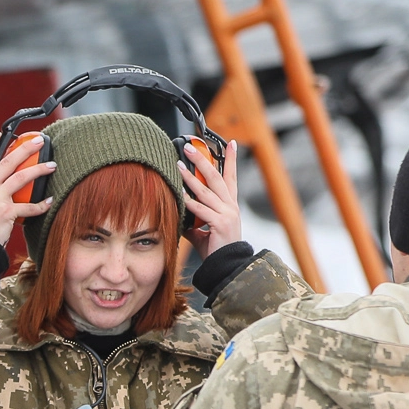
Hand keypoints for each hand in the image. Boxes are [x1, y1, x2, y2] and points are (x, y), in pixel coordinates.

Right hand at [0, 133, 55, 247]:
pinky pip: (28, 206)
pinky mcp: (6, 212)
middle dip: (24, 148)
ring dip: (39, 170)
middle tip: (37, 141)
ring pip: (21, 177)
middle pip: (6, 162)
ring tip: (52, 166)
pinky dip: (41, 205)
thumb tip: (1, 186)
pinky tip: (49, 202)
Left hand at [180, 138, 241, 259]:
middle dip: (203, 160)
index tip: (231, 143)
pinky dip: (189, 201)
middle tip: (191, 147)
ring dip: (190, 177)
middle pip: (216, 177)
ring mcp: (226, 214)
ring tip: (178, 165)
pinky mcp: (220, 223)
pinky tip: (179, 192)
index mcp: (229, 205)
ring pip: (206, 190)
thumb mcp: (205, 228)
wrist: (227, 266)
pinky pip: (201, 209)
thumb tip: (180, 209)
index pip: (230, 177)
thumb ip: (194, 216)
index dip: (230, 160)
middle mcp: (230, 206)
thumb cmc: (216, 247)